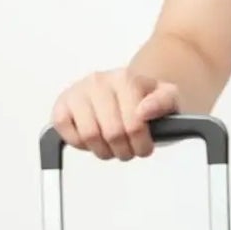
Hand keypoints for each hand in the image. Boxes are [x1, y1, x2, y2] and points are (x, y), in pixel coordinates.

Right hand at [51, 69, 180, 159]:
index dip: (142, 145)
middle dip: (124, 150)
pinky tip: (93, 139)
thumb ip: (164, 102)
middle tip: (128, 149)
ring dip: (104, 150)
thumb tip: (145, 110)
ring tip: (112, 145)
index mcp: (125, 78)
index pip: (134, 125)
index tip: (144, 147)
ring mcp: (78, 92)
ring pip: (89, 136)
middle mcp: (99, 81)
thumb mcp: (169, 100)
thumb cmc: (146, 100)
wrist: (127, 93)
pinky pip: (64, 130)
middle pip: (112, 134)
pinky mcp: (62, 104)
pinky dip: (80, 143)